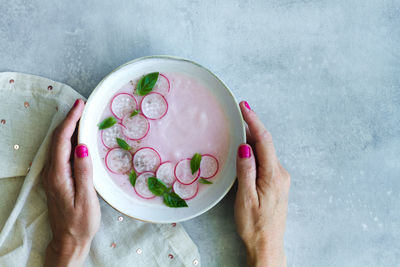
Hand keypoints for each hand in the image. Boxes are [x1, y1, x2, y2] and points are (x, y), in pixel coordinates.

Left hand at [42, 99, 100, 266]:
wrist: (69, 240)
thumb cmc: (81, 222)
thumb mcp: (86, 198)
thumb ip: (84, 171)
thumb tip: (82, 146)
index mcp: (59, 176)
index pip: (62, 141)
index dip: (70, 121)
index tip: (80, 106)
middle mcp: (52, 173)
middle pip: (57, 140)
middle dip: (68, 120)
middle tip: (82, 106)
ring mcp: (53, 176)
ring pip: (58, 145)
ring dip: (68, 129)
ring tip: (81, 116)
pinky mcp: (57, 179)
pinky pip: (61, 153)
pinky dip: (69, 140)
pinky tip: (78, 138)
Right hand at [234, 101, 289, 266]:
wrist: (268, 245)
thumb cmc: (254, 224)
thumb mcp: (245, 198)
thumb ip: (246, 171)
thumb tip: (245, 146)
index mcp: (273, 175)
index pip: (264, 140)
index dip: (253, 121)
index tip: (244, 106)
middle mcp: (280, 174)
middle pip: (266, 143)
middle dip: (253, 125)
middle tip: (239, 111)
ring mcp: (280, 178)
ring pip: (266, 151)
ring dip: (254, 137)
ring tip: (240, 125)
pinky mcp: (277, 183)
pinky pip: (266, 160)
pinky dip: (256, 150)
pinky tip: (247, 148)